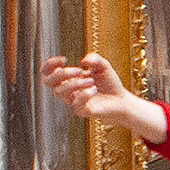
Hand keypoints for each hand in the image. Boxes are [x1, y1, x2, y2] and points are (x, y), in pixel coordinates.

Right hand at [44, 54, 167, 143]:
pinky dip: (84, 95)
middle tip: (79, 70)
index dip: (50, 64)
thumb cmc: (109, 83)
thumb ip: (95, 58)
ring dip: (76, 83)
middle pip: (48, 82)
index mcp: (67, 79)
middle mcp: (67, 90)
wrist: (122, 99)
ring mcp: (73, 101)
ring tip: (92, 81)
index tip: (64, 59)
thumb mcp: (103, 66)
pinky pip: (75, 105)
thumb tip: (84, 60)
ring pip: (60, 92)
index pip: (46, 72)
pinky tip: (94, 90)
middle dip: (62, 73)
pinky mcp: (82, 111)